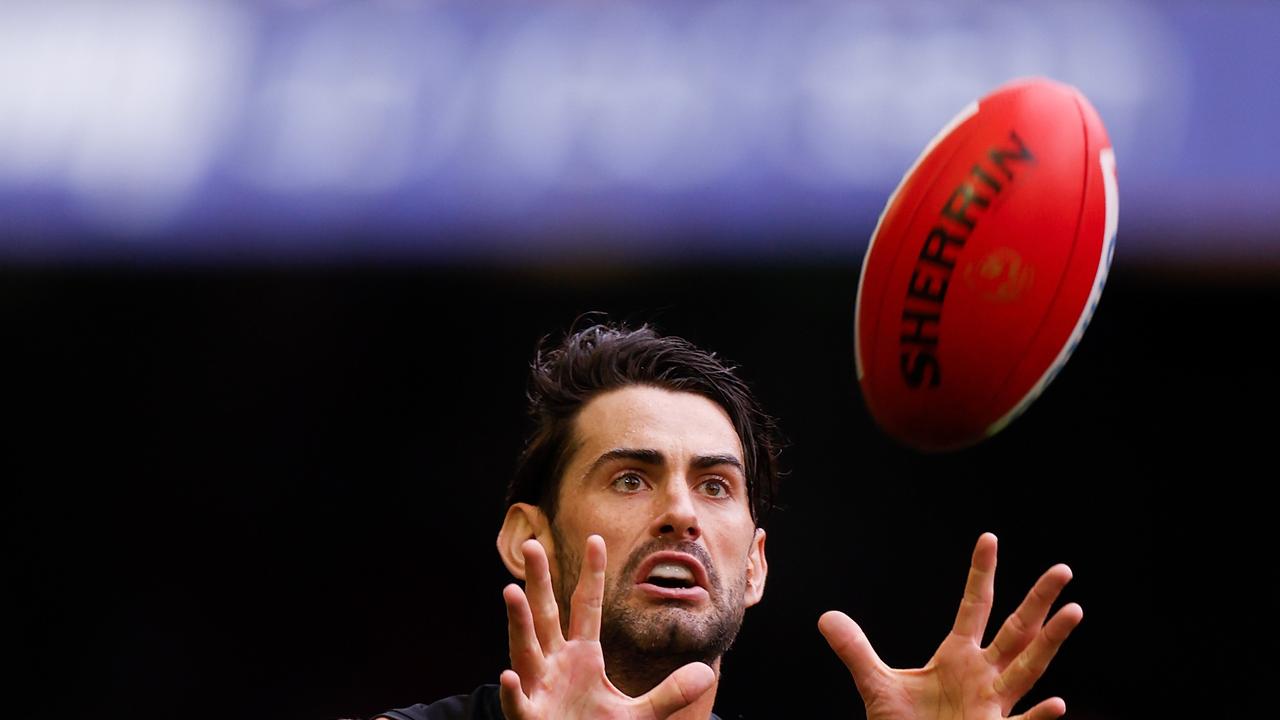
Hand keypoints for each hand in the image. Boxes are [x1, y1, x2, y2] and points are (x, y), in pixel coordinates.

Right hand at [499, 534, 715, 719]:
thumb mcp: (638, 715)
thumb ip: (668, 693)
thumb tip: (706, 673)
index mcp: (581, 657)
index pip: (586, 607)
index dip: (592, 575)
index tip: (595, 539)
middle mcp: (555, 665)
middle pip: (546, 617)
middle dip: (538, 582)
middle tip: (532, 545)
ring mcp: (539, 691)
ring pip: (525, 651)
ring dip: (519, 623)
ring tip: (511, 591)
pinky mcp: (530, 719)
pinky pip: (519, 704)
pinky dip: (513, 692)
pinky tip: (509, 676)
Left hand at [819, 533, 1082, 719]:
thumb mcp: (877, 686)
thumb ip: (856, 650)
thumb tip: (827, 617)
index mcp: (958, 658)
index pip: (974, 606)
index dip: (980, 573)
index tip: (989, 537)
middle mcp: (983, 677)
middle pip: (1016, 631)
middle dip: (1038, 601)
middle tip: (1063, 569)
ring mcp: (992, 706)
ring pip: (1028, 669)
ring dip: (1049, 643)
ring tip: (1074, 611)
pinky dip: (1037, 717)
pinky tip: (1057, 702)